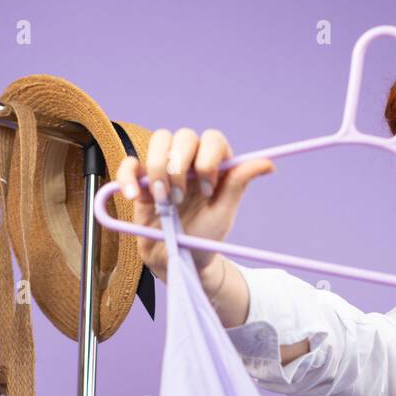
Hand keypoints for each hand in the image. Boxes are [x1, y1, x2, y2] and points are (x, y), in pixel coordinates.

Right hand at [113, 128, 274, 281]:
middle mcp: (188, 161)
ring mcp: (163, 168)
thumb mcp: (223, 213)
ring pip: (157, 141)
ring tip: (163, 200)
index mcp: (212, 164)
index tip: (206, 189)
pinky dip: (128, 177)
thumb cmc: (204, 237)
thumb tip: (268, 164)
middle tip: (180, 198)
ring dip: (158, 169)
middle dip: (180, 166)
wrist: (178, 260)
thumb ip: (238, 184)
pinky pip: (129, 165)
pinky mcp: (140, 181)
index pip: (212, 139)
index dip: (208, 158)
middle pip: (182, 135)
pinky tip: (133, 197)